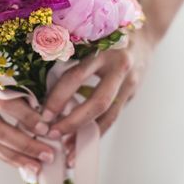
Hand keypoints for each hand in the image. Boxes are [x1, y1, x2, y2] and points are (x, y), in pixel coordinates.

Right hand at [0, 82, 54, 177]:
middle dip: (23, 144)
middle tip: (46, 154)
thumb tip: (41, 102)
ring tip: (35, 166)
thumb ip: (9, 77)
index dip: (24, 116)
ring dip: (13, 156)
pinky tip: (17, 161)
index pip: (1, 101)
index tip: (45, 126)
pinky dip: (0, 154)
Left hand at [42, 29, 156, 166]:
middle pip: (97, 102)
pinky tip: (84, 143)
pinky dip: (98, 131)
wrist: (144, 34)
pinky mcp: (132, 94)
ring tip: (68, 150)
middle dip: (73, 122)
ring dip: (87, 135)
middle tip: (53, 134)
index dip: (58, 97)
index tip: (43, 114)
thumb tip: (39, 83)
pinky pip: (114, 116)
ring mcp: (129, 83)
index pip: (76, 77)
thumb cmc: (107, 33)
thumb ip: (70, 55)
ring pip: (108, 115)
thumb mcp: (89, 37)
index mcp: (102, 50)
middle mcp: (119, 67)